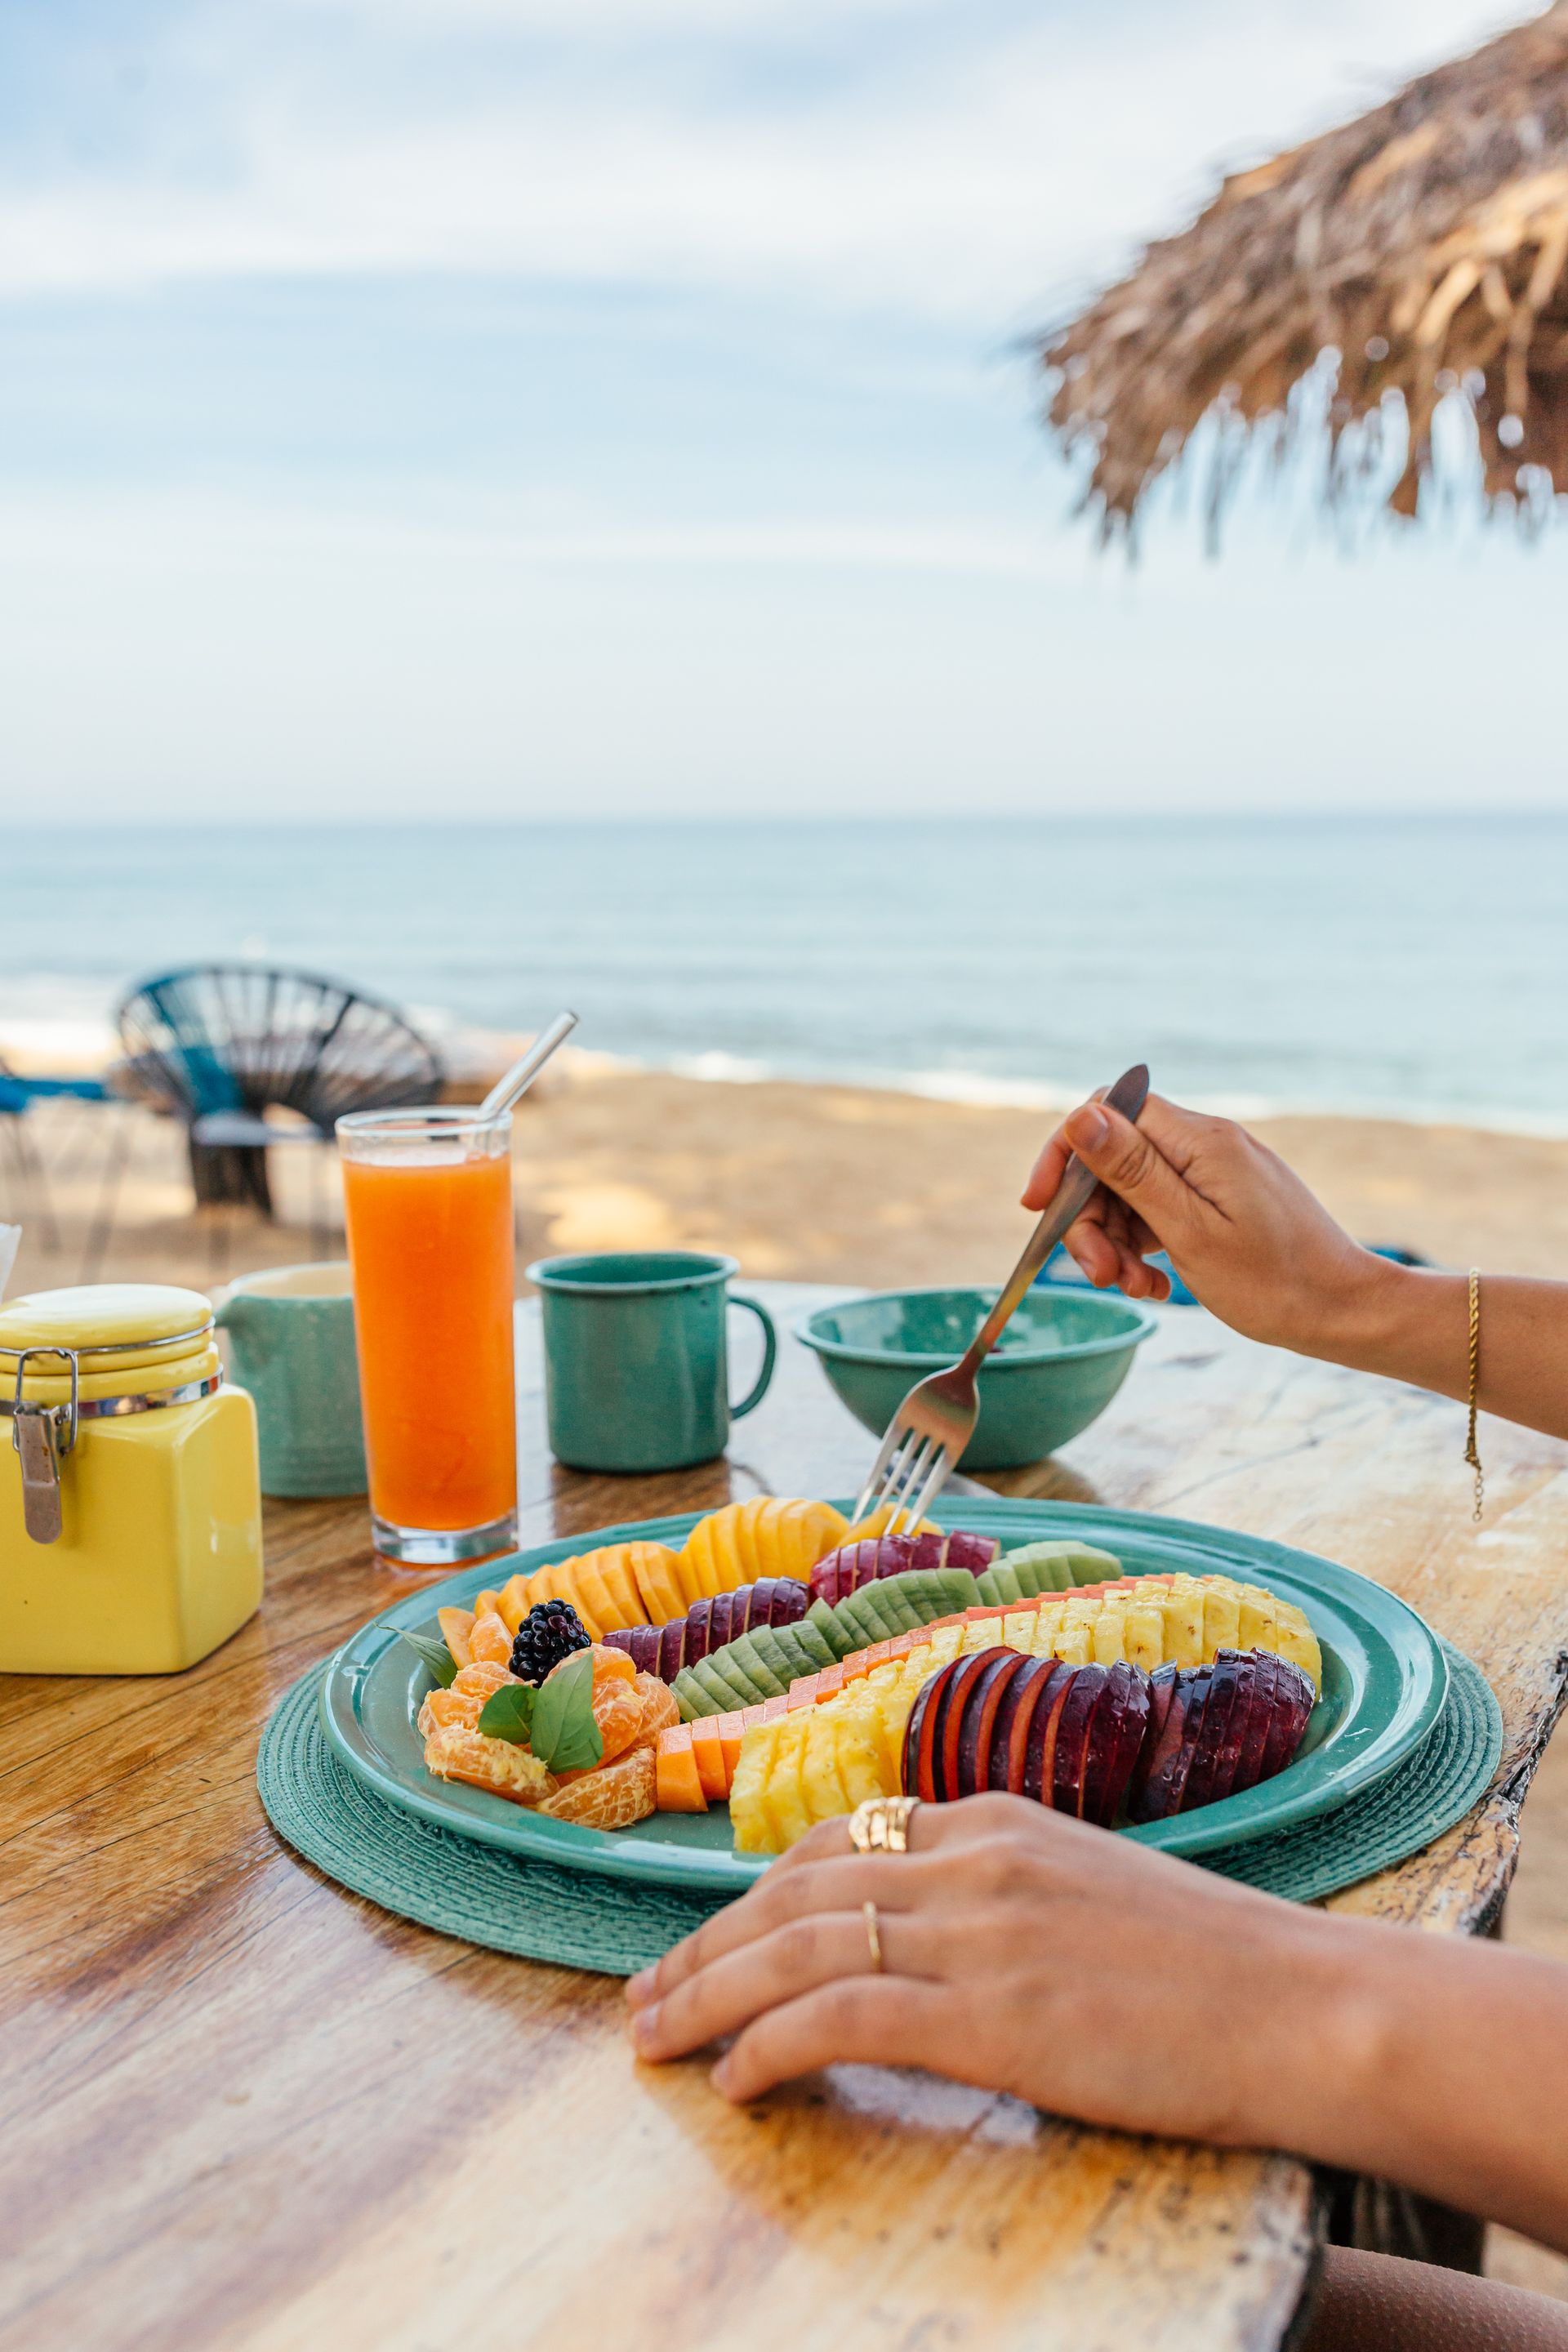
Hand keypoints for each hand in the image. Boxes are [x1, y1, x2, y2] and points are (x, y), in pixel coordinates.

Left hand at [626, 1795, 1352, 2141]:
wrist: (1304, 2005)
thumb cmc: (1218, 1969)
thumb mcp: (1094, 1894)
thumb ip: (1008, 1900)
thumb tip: (938, 1944)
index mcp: (999, 1820)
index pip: (839, 1841)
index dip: (757, 1894)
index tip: (712, 1938)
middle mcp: (974, 1857)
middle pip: (794, 1890)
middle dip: (706, 1945)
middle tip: (644, 1995)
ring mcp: (979, 1930)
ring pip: (798, 1947)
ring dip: (709, 1996)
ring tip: (654, 2039)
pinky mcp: (990, 2012)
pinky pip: (840, 2017)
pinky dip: (770, 2046)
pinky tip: (735, 2081)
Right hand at [1022, 1091, 1393, 1358]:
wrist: (1344, 1312)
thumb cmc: (1273, 1282)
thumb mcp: (1190, 1232)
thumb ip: (1133, 1171)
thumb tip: (1081, 1115)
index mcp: (1200, 1141)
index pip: (1107, 1114)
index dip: (1065, 1155)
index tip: (1039, 1207)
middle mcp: (1207, 1143)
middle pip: (1114, 1157)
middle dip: (1091, 1216)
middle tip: (1100, 1274)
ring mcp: (1215, 1170)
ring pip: (1133, 1189)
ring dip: (1116, 1240)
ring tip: (1136, 1288)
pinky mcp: (1222, 1197)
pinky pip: (1161, 1208)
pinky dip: (1145, 1245)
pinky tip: (1155, 1284)